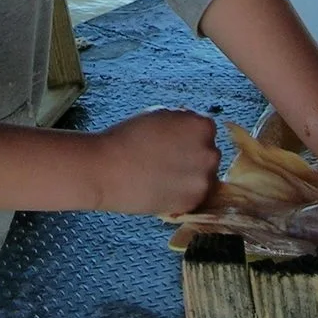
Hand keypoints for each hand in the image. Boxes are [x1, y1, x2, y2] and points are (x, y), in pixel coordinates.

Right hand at [93, 108, 219, 215]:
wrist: (107, 169)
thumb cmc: (129, 136)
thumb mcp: (160, 114)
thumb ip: (182, 121)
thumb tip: (189, 130)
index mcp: (203, 127)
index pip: (205, 129)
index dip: (187, 135)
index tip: (172, 141)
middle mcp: (210, 153)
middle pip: (208, 154)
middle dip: (193, 156)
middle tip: (167, 160)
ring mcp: (203, 181)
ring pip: (204, 177)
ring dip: (190, 176)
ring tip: (163, 176)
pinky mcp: (192, 203)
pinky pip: (194, 196)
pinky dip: (182, 194)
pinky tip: (163, 188)